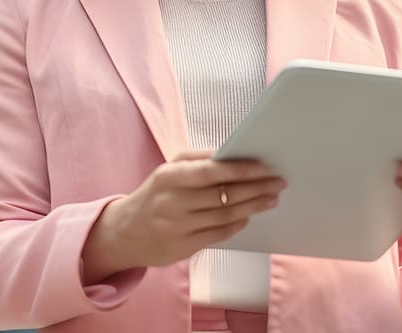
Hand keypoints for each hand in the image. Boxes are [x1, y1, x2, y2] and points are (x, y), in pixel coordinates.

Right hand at [82, 149, 284, 282]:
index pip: (211, 171)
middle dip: (256, 188)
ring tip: (271, 198)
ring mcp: (178, 227)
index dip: (240, 169)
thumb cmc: (154, 195)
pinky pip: (219, 234)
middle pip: (224, 195)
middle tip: (278, 182)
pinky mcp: (183, 247)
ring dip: (253, 206)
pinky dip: (238, 224)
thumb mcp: (167, 170)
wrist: (123, 233)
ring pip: (225, 216)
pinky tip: (249, 215)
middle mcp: (172, 202)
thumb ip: (196, 160)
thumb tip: (231, 153)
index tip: (264, 167)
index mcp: (168, 177)